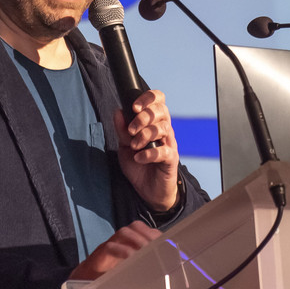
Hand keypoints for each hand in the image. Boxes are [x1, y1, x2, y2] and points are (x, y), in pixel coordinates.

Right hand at [61, 220, 161, 288]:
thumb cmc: (105, 287)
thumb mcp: (127, 282)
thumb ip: (142, 277)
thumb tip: (166, 283)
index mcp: (127, 247)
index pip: (145, 232)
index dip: (157, 236)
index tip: (169, 244)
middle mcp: (118, 243)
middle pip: (136, 228)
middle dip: (150, 235)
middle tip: (160, 248)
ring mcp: (107, 247)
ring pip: (124, 233)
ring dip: (139, 240)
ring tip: (149, 252)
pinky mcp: (97, 256)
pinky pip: (110, 247)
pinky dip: (123, 252)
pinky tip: (132, 259)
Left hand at [112, 89, 179, 212]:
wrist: (148, 191)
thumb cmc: (138, 165)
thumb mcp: (124, 146)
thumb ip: (122, 130)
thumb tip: (118, 111)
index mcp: (154, 122)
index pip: (159, 100)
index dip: (148, 98)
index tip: (134, 107)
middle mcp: (164, 130)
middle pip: (162, 110)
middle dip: (143, 117)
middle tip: (131, 131)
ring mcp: (169, 144)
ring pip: (163, 128)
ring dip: (145, 135)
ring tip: (134, 146)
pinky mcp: (171, 159)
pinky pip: (164, 151)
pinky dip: (149, 154)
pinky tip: (139, 158)